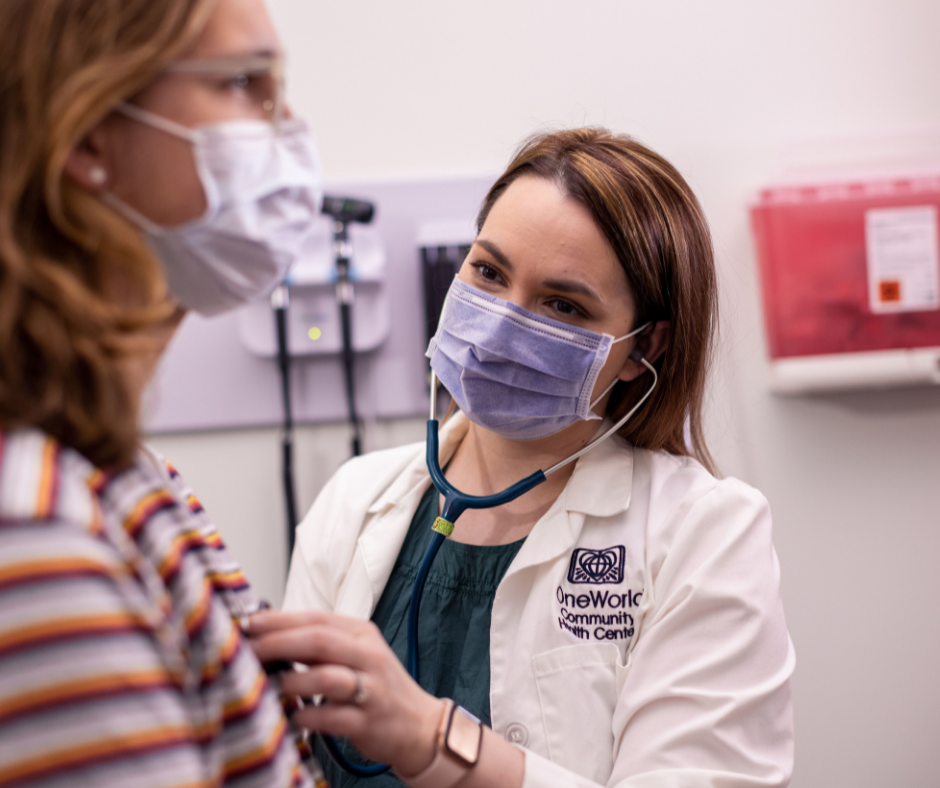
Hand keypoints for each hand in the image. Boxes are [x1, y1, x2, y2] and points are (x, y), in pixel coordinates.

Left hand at [248, 610, 442, 776]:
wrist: (417, 724)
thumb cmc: (376, 686)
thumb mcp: (355, 654)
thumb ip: (320, 645)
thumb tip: (268, 634)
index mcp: (362, 633)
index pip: (317, 619)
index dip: (280, 620)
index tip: (249, 624)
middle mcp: (369, 656)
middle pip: (319, 641)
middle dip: (278, 644)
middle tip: (248, 651)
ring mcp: (371, 689)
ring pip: (325, 678)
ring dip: (290, 682)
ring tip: (268, 687)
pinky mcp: (368, 721)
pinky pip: (330, 717)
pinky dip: (305, 717)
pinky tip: (290, 718)